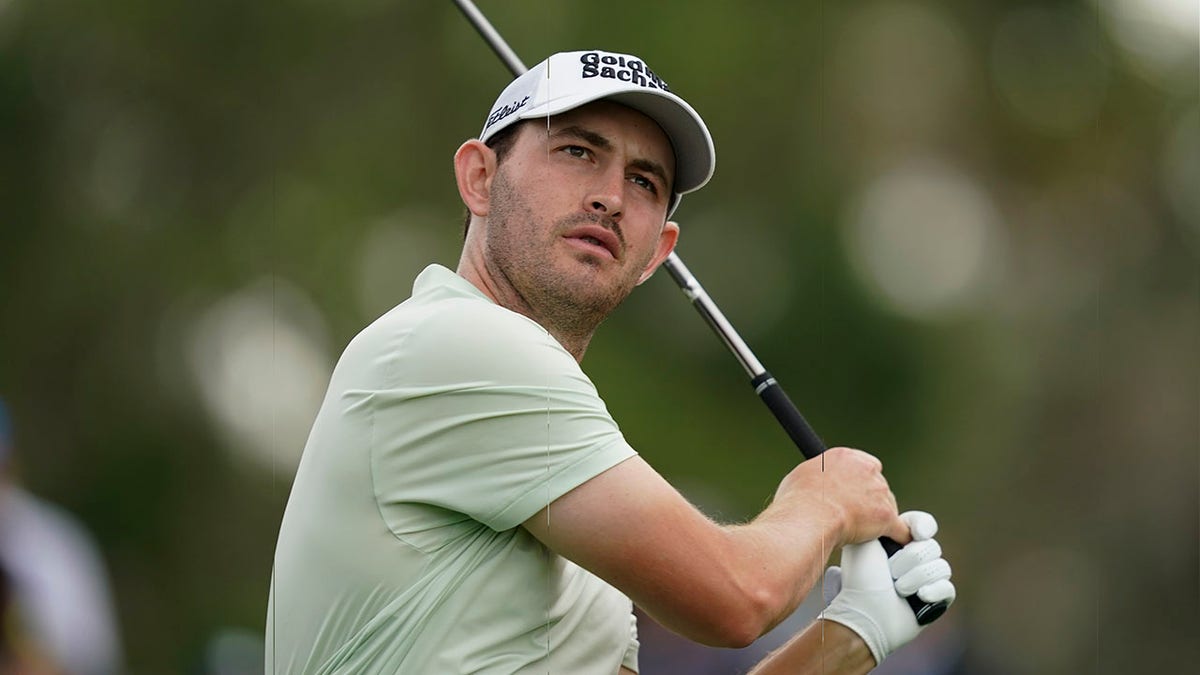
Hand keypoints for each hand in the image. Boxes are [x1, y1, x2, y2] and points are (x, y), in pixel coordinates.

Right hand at [774, 447, 906, 545]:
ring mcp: (880, 492)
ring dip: (878, 519)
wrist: (809, 517)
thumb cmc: (798, 500)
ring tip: (859, 533)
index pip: (864, 466)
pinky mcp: (887, 516)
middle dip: (869, 501)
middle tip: (853, 515)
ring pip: (888, 507)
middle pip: (878, 485)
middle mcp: (867, 470)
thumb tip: (815, 486)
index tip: (852, 494)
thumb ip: (818, 476)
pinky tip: (897, 543)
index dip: (859, 483)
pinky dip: (899, 537)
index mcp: (846, 457)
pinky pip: (901, 529)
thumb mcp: (802, 475)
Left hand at [820, 511, 955, 665]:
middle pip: (932, 546)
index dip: (923, 526)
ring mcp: (925, 580)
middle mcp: (913, 559)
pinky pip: (948, 588)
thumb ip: (884, 522)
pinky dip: (933, 591)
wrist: (864, 612)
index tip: (918, 533)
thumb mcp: (864, 542)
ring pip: (942, 567)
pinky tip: (919, 596)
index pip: (922, 524)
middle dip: (910, 559)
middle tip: (890, 572)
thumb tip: (905, 522)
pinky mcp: (935, 600)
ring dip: (916, 577)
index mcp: (897, 542)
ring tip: (898, 589)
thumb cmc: (861, 578)